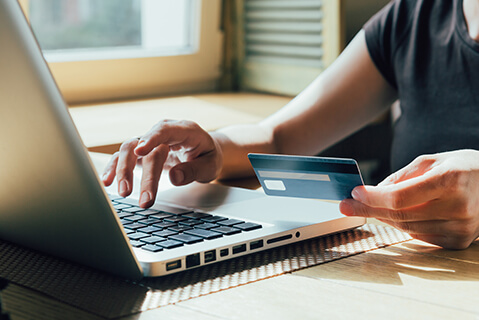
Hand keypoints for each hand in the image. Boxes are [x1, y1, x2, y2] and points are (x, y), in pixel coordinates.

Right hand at [102, 120, 222, 207]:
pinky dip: (115, 168)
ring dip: (123, 170)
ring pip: (129, 149)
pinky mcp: (142, 152)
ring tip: (123, 193)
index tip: (141, 151)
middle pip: (144, 145)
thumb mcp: (211, 165)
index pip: (165, 130)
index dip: (152, 138)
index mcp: (185, 130)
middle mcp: (164, 132)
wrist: (205, 153)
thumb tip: (174, 177)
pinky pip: (124, 157)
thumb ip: (195, 170)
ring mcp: (151, 141)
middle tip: (144, 199)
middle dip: (141, 172)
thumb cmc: (208, 157)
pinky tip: (107, 181)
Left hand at [340, 150, 478, 248]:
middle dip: (368, 209)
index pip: (400, 197)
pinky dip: (402, 225)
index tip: (354, 193)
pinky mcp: (457, 242)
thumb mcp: (432, 161)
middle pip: (399, 215)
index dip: (373, 198)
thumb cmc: (463, 169)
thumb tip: (374, 192)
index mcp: (451, 180)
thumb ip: (401, 176)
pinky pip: (418, 235)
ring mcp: (460, 228)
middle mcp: (458, 207)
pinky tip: (393, 215)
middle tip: (346, 205)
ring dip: (383, 217)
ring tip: (368, 207)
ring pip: (406, 227)